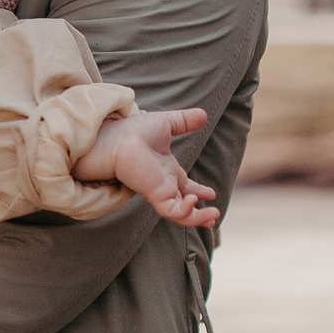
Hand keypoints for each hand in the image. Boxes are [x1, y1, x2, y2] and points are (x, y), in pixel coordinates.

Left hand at [71, 108, 221, 227]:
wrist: (119, 137)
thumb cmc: (135, 131)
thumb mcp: (166, 123)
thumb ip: (185, 121)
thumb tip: (203, 114)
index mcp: (167, 171)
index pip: (185, 186)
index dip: (198, 192)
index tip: (212, 194)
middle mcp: (164, 184)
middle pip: (184, 204)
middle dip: (200, 214)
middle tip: (214, 216)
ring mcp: (160, 191)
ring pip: (181, 214)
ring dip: (198, 218)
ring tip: (214, 217)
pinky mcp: (155, 196)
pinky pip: (173, 211)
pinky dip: (186, 212)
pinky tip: (194, 201)